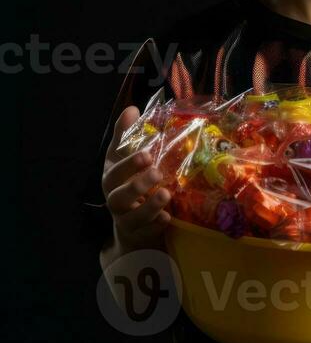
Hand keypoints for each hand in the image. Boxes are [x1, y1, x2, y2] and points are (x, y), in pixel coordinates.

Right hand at [102, 105, 171, 252]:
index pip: (114, 168)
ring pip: (130, 216)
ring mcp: (125, 218)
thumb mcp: (127, 159)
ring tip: (166, 194)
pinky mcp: (138, 234)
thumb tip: (131, 108)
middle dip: (136, 183)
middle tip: (157, 172)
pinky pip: (144, 232)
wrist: (132, 225)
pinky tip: (166, 218)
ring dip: (148, 205)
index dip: (128, 162)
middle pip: (118, 194)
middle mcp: (115, 198)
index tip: (147, 154)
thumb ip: (128, 135)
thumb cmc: (130, 183)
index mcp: (112, 177)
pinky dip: (155, 225)